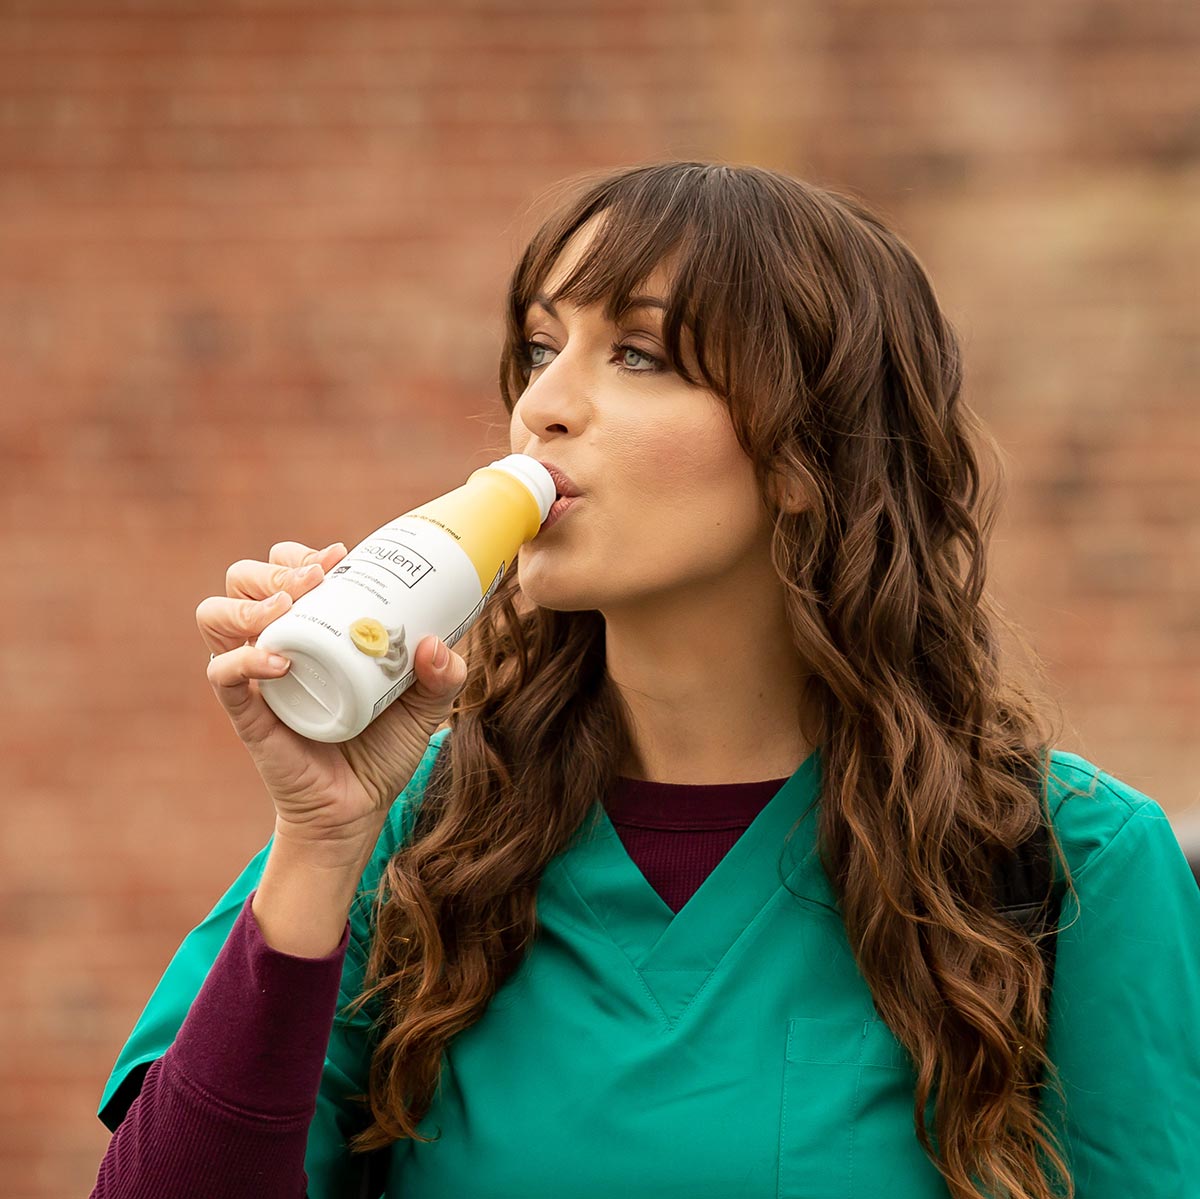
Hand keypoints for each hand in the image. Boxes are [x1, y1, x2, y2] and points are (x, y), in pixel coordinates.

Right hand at [196, 539, 466, 856]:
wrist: (357, 811)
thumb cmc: (383, 749)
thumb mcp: (426, 707)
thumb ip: (444, 675)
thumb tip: (434, 643)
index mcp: (312, 630)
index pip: (286, 569)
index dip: (303, 553)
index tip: (341, 555)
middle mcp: (276, 644)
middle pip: (242, 579)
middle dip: (273, 567)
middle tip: (315, 578)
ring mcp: (255, 677)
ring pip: (215, 615)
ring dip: (246, 600)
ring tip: (286, 606)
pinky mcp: (246, 714)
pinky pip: (222, 674)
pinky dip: (244, 659)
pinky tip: (279, 662)